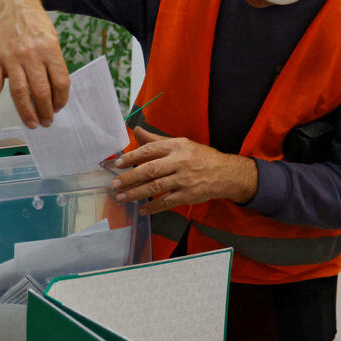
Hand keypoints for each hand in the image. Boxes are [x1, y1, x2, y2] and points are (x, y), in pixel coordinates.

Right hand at [0, 0, 70, 128]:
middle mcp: (30, 55)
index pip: (60, 82)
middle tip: (47, 121)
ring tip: (33, 124)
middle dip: (45, 111)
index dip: (61, 99)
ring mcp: (12, 58)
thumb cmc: (37, 27)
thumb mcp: (53, 41)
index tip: (59, 108)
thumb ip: (53, 65)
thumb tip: (53, 94)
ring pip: (20, 92)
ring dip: (26, 112)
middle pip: (40, 91)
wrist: (16, 9)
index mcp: (49, 50)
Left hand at [111, 127, 257, 214]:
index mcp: (176, 146)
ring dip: (136, 194)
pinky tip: (141, 210)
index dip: (132, 157)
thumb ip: (156, 139)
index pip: (150, 150)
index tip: (118, 163)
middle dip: (130, 178)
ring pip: (156, 187)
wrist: (226, 173)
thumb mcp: (180, 143)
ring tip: (122, 198)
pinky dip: (152, 207)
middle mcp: (179, 162)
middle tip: (115, 184)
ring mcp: (184, 180)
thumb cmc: (199, 156)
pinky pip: (166, 202)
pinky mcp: (188, 195)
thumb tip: (136, 130)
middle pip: (150, 170)